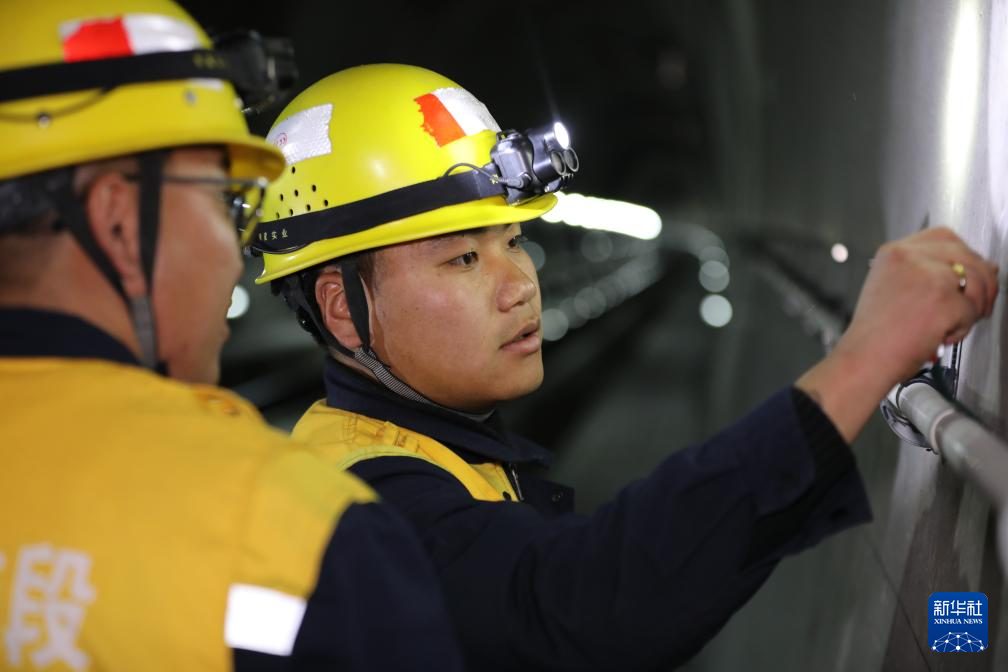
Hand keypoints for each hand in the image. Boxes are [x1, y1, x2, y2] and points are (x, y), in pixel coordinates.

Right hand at [796, 227, 998, 442]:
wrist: (863, 360)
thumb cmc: (875, 334)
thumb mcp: (892, 288)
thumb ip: (930, 272)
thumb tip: (981, 267)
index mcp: (894, 252)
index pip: (944, 237)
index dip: (963, 256)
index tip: (965, 275)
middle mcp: (910, 257)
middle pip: (968, 255)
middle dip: (980, 282)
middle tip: (974, 305)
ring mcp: (928, 277)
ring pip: (977, 281)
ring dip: (973, 307)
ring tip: (952, 324)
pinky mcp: (943, 301)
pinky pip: (972, 311)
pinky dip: (962, 329)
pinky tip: (941, 336)